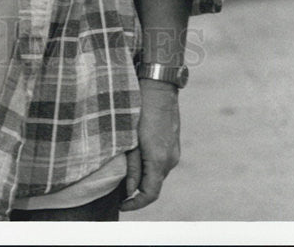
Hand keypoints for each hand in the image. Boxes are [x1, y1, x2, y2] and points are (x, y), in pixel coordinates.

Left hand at [120, 79, 180, 211]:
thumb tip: (130, 190)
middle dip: (137, 189)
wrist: (159, 86)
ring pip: (158, 173)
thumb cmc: (140, 109)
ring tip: (126, 168)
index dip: (135, 204)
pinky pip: (162, 162)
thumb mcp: (130, 138)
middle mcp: (170, 159)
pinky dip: (150, 165)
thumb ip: (131, 166)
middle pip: (154, 185)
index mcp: (158, 160)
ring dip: (144, 176)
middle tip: (119, 188)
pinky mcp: (174, 144)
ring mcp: (174, 151)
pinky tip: (137, 154)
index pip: (150, 194)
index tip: (122, 206)